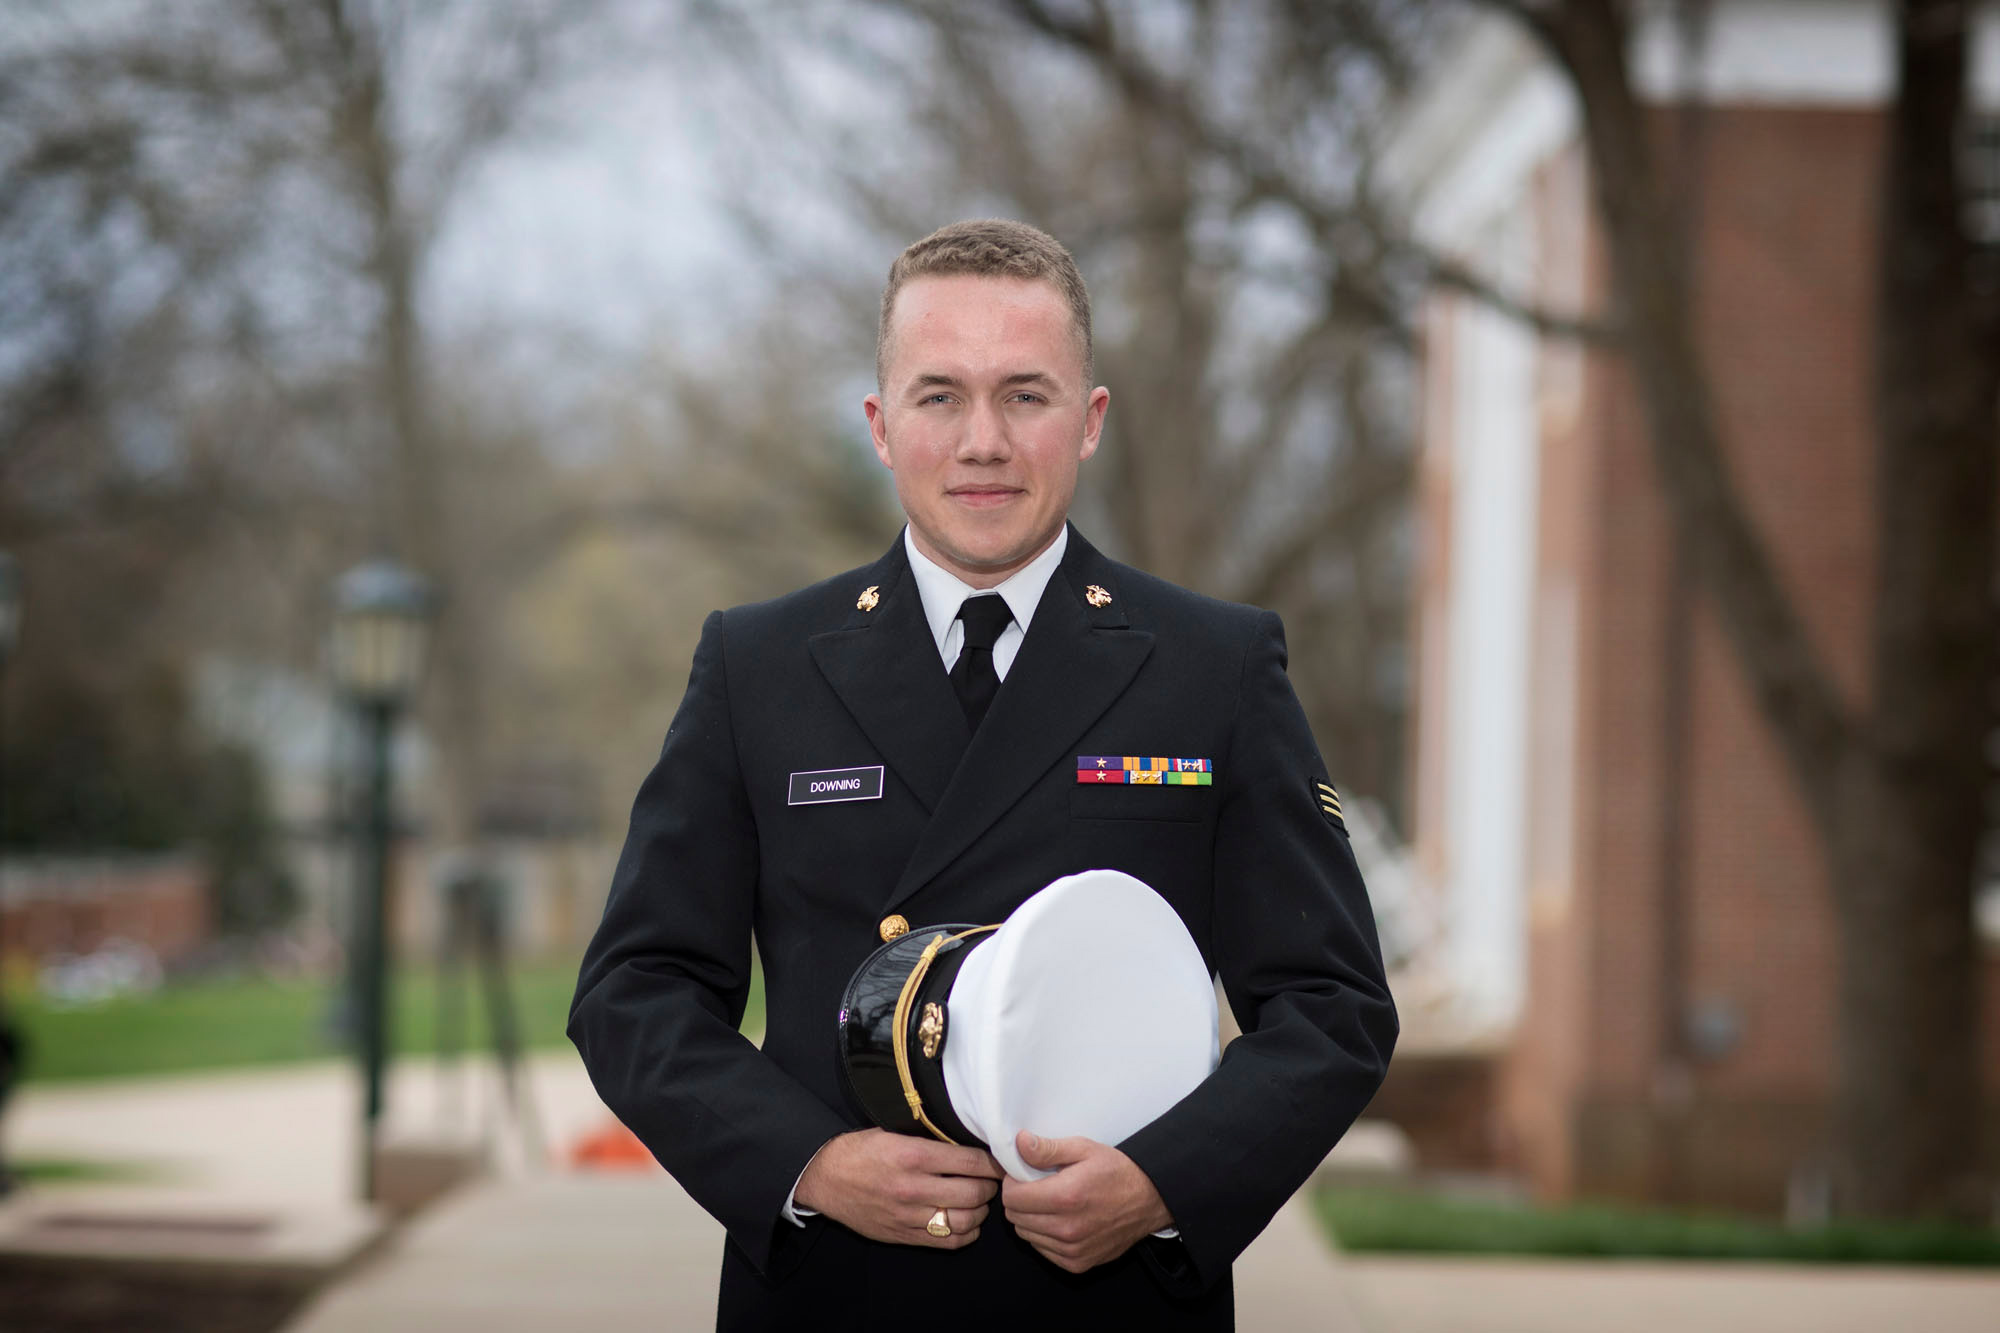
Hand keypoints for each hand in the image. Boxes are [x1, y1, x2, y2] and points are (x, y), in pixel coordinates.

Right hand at [794, 1128, 1001, 1248]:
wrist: (825, 1177)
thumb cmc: (861, 1150)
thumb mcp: (894, 1133)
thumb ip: (931, 1141)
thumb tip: (968, 1144)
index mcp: (914, 1156)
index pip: (971, 1162)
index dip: (992, 1163)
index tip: (999, 1161)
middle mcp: (914, 1188)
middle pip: (974, 1194)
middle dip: (990, 1186)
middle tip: (991, 1180)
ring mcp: (909, 1216)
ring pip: (966, 1221)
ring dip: (981, 1211)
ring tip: (979, 1200)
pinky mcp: (903, 1236)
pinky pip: (947, 1241)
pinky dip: (966, 1233)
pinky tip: (967, 1222)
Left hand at [1000, 1131, 1173, 1272]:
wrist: (1150, 1200)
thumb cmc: (1117, 1171)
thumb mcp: (1084, 1149)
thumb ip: (1048, 1149)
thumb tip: (1019, 1143)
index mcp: (1065, 1197)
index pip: (1012, 1198)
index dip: (1013, 1183)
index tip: (1023, 1176)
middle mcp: (1067, 1228)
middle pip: (1015, 1218)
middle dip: (1020, 1201)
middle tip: (1036, 1188)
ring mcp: (1072, 1249)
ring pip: (1026, 1235)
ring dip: (1031, 1219)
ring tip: (1050, 1204)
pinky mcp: (1077, 1264)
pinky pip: (1042, 1250)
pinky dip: (1044, 1236)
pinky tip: (1060, 1221)